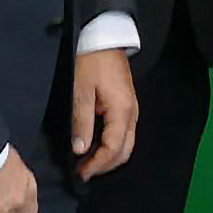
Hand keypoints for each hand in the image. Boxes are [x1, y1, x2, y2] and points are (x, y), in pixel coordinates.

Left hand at [72, 48, 138, 177]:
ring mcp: (132, 109)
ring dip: (108, 157)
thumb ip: (81, 122)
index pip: (113, 148)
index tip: (79, 173)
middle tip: (82, 172)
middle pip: (125, 151)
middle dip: (105, 165)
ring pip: (126, 144)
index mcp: (122, 111)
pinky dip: (112, 145)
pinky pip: (124, 134)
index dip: (97, 165)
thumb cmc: (91, 62)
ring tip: (87, 161)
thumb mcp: (80, 91)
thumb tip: (80, 150)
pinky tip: (96, 146)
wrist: (104, 38)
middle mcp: (132, 113)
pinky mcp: (128, 106)